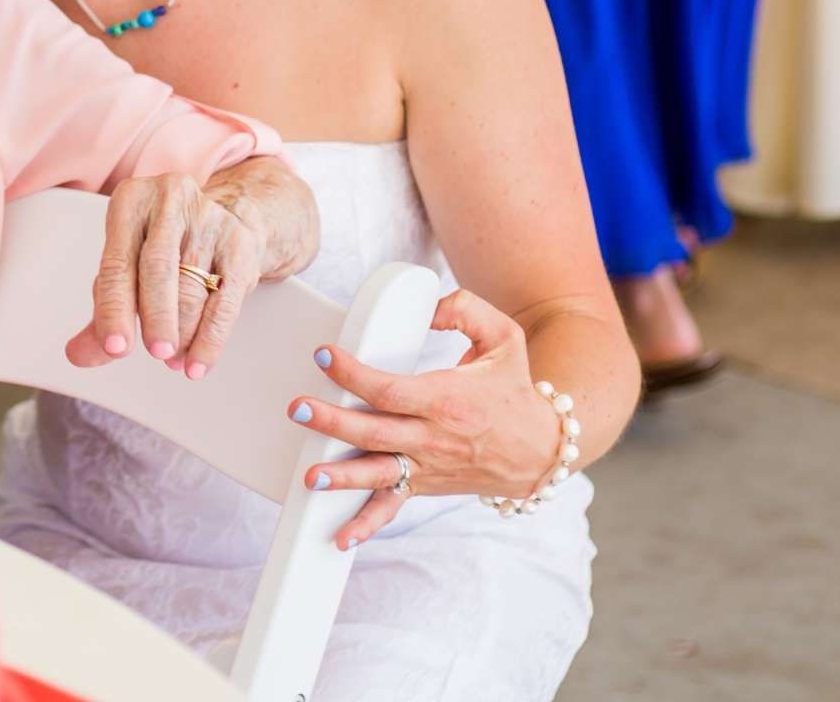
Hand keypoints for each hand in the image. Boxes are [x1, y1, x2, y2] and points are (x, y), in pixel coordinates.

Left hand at [67, 171, 267, 381]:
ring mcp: (208, 221)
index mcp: (130, 203)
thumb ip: (103, 311)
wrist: (226, 216)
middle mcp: (169, 204)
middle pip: (158, 268)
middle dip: (156, 316)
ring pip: (193, 287)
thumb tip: (78, 354)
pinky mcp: (240, 245)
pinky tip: (197, 361)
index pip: (117, 262)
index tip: (115, 346)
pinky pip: (225, 300)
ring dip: (182, 333)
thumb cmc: (161, 245)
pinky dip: (210, 338)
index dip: (114, 307)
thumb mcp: (127, 264)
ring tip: (171, 359)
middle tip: (155, 352)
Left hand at [290, 288, 562, 549]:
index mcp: (446, 399)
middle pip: (376, 432)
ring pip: (379, 473)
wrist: (541, 450)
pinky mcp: (424, 484)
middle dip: (333, 423)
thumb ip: (464, 309)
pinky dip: (367, 524)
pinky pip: (392, 505)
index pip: (390, 389)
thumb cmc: (514, 389)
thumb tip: (428, 303)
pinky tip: (339, 537)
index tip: (324, 355)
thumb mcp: (503, 337)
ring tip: (310, 476)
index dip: (354, 373)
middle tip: (298, 410)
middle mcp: (434, 437)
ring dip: (343, 477)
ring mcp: (427, 465)